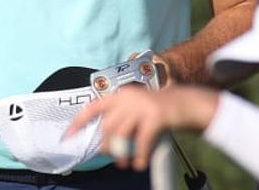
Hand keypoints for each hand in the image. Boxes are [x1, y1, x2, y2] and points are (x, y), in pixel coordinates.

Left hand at [65, 86, 219, 171]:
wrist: (190, 103)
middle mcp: (129, 97)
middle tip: (112, 157)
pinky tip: (140, 163)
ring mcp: (142, 105)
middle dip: (107, 146)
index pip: (94, 107)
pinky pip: (141, 141)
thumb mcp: (139, 110)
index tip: (68, 135)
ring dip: (122, 153)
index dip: (79, 122)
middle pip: (108, 126)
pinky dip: (139, 155)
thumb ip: (122, 119)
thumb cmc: (162, 111)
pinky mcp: (155, 115)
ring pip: (122, 135)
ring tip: (125, 164)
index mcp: (122, 95)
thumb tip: (105, 142)